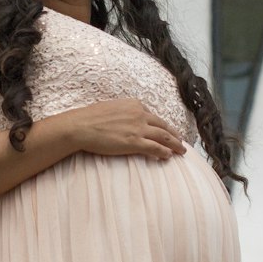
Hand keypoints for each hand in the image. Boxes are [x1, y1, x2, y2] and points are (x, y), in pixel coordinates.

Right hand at [68, 98, 187, 161]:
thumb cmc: (89, 118)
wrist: (81, 126)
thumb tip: (124, 119)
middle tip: (181, 141)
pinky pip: (155, 148)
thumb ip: (122, 112)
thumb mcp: (110, 108)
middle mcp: (140, 114)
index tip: (167, 132)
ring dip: (175, 145)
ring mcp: (138, 128)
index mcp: (134, 105)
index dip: (162, 125)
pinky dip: (164, 152)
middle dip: (174, 135)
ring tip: (181, 151)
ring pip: (164, 137)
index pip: (153, 116)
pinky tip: (168, 156)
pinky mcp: (134, 142)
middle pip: (163, 126)